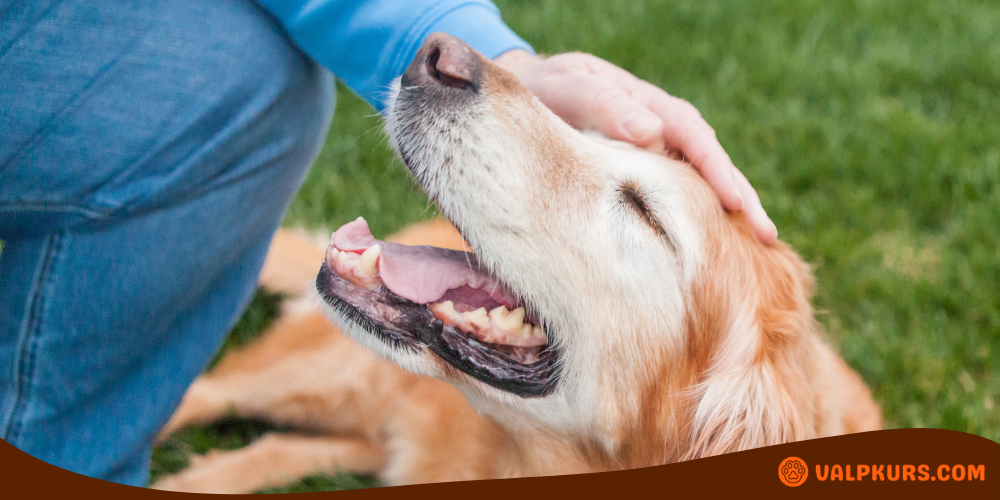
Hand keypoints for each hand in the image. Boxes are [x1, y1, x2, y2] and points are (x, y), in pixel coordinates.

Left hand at [494, 49, 776, 242]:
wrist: (530, 96)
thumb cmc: (550, 92)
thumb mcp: (572, 89)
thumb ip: (605, 105)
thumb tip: (651, 131)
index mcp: (652, 108)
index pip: (695, 140)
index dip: (718, 172)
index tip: (737, 203)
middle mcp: (664, 133)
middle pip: (710, 166)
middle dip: (740, 201)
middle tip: (767, 237)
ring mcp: (657, 158)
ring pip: (698, 187)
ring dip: (724, 217)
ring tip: (755, 253)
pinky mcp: (643, 181)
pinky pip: (675, 200)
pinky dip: (695, 222)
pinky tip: (707, 253)